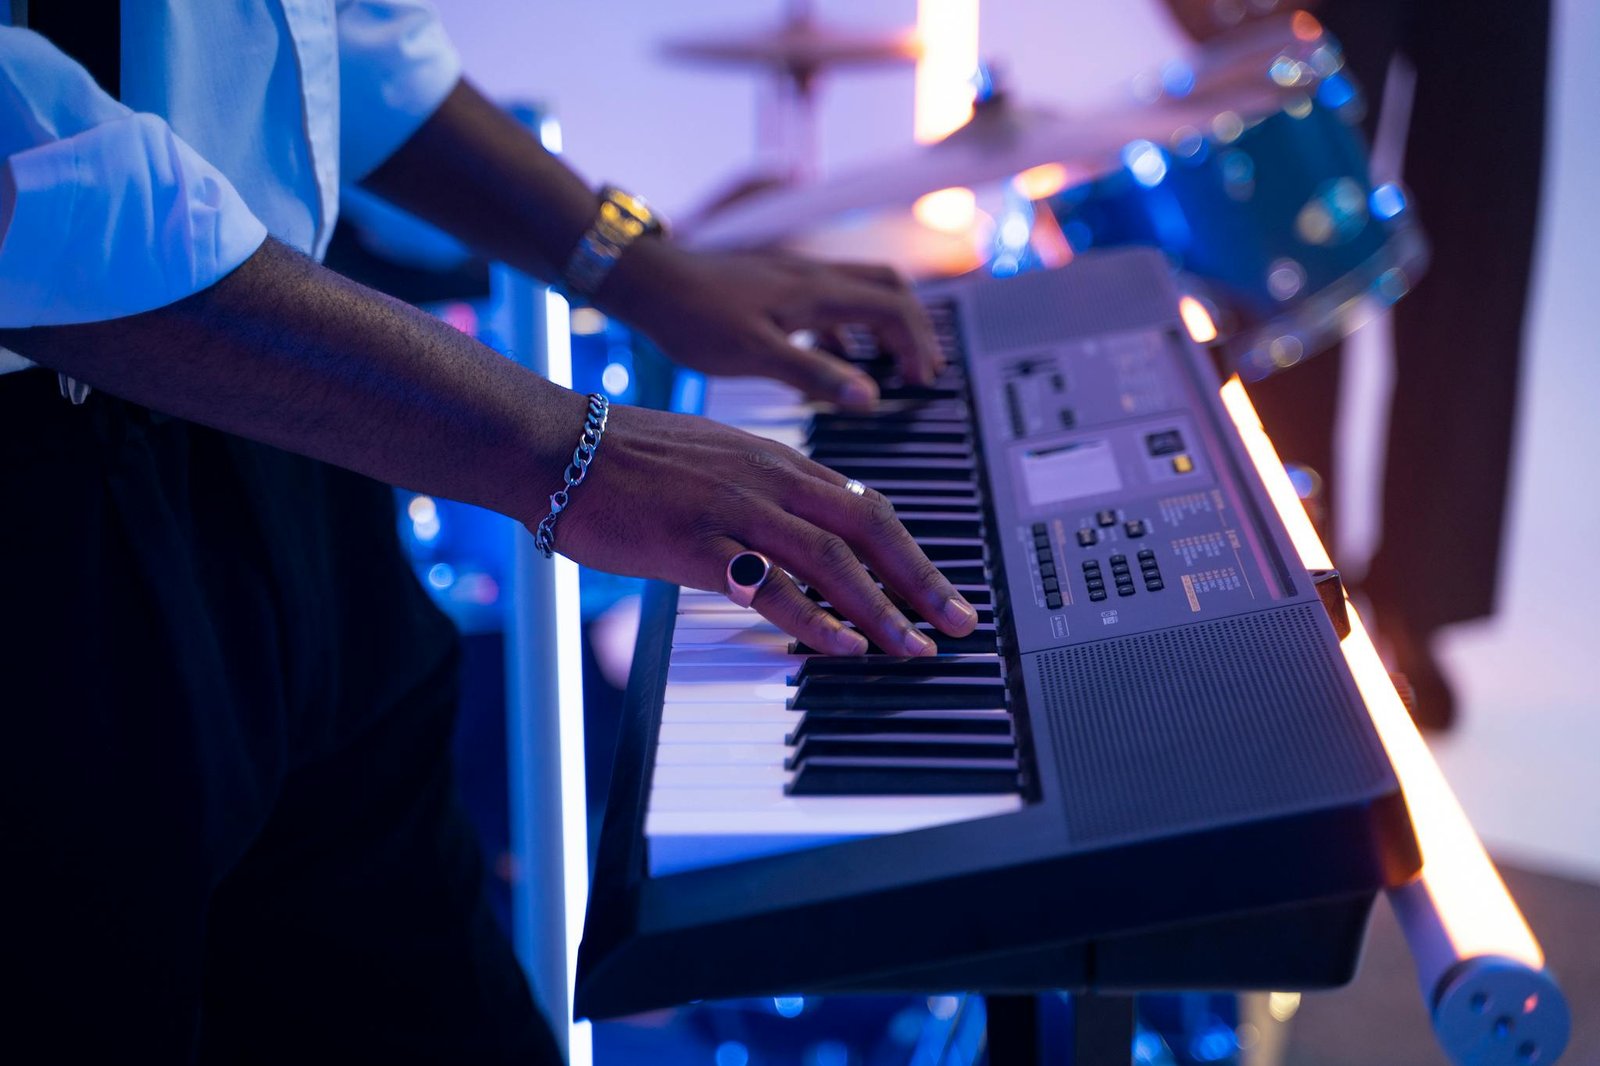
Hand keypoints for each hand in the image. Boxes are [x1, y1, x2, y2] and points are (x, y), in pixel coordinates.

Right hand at [551, 404, 978, 654]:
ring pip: (831, 560)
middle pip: (869, 531)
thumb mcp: (714, 464)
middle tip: (956, 623)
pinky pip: (770, 583)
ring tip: (911, 647)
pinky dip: (813, 617)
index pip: (866, 507)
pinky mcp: (696, 542)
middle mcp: (769, 479)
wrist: (557, 447)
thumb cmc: (627, 460)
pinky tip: (841, 644)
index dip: (911, 552)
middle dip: (921, 581)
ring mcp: (735, 508)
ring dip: (881, 609)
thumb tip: (802, 531)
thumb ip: (764, 493)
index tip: (939, 589)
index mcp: (776, 461)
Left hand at [601, 242, 944, 411]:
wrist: (647, 280)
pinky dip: (845, 328)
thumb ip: (814, 375)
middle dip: (913, 327)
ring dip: (882, 325)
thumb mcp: (756, 354)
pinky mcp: (774, 284)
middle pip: (888, 288)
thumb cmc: (694, 316)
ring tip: (886, 367)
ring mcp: (794, 276)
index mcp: (818, 292)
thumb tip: (870, 398)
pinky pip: (828, 300)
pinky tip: (830, 356)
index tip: (922, 380)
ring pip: (860, 291)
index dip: (917, 343)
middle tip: (919, 369)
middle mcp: (814, 276)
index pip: (894, 307)